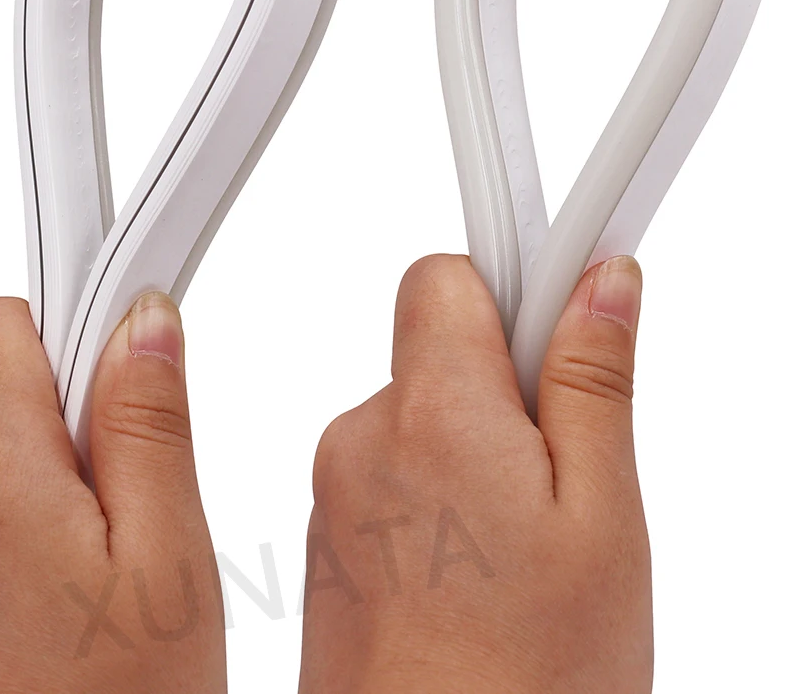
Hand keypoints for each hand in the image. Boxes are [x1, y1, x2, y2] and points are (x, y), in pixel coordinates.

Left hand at [0, 293, 225, 692]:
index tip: (115, 353)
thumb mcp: (166, 559)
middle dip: (61, 437)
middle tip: (122, 524)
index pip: (0, 325)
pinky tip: (43, 630)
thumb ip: (147, 420)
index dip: (69, 328)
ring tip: (85, 595)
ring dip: (32, 503)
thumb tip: (142, 324)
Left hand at [298, 254, 652, 692]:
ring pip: (420, 416)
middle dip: (500, 387)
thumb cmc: (530, 679)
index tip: (556, 311)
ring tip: (517, 545)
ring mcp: (335, 487)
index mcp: (432, 413)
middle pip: (435, 351)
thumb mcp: (603, 519)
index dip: (508, 287)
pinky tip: (474, 571)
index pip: (443, 277)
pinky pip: (391, 472)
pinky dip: (437, 497)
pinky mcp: (327, 532)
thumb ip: (592, 382)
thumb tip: (600, 284)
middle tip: (556, 474)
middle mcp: (362, 437)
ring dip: (472, 451)